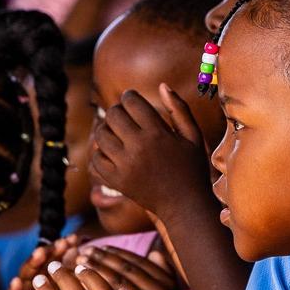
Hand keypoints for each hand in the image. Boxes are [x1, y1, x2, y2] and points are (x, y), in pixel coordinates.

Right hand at [5, 235, 84, 289]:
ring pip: (26, 277)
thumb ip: (77, 273)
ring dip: (32, 265)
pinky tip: (17, 282)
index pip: (58, 258)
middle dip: (49, 251)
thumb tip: (84, 248)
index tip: (75, 239)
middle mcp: (40, 286)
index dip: (64, 247)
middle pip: (40, 264)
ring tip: (39, 254)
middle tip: (58, 243)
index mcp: (56, 279)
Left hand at [91, 84, 211, 219]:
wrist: (184, 204)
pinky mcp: (116, 181)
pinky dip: (100, 152)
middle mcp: (138, 147)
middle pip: (113, 115)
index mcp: (157, 133)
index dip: (130, 96)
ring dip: (106, 129)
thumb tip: (162, 85)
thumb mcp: (193, 135)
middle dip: (118, 110)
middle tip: (125, 114)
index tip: (133, 100)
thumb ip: (179, 109)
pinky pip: (96, 160)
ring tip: (116, 131)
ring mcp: (125, 166)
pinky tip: (111, 150)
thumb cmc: (192, 167)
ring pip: (101, 136)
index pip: (131, 101)